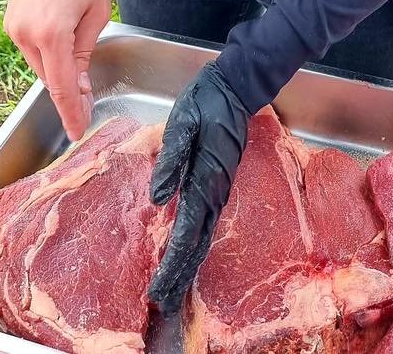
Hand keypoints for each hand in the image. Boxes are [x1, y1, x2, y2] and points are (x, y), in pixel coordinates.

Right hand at [3, 0, 110, 141]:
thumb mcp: (95, 12)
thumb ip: (84, 53)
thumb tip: (78, 87)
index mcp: (51, 34)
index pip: (62, 87)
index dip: (71, 113)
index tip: (78, 131)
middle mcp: (25, 35)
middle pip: (50, 79)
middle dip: (68, 93)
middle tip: (88, 104)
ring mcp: (14, 28)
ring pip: (39, 66)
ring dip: (57, 71)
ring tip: (79, 65)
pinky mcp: (10, 21)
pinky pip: (31, 49)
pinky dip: (47, 54)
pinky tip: (62, 45)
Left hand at [147, 63, 250, 315]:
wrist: (235, 89)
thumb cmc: (206, 103)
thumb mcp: (182, 124)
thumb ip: (170, 159)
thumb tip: (157, 197)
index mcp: (205, 181)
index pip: (187, 234)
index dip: (172, 265)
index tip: (158, 290)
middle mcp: (214, 193)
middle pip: (197, 244)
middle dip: (179, 275)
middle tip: (162, 303)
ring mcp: (218, 190)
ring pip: (203, 237)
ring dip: (187, 264)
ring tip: (171, 290)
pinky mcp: (217, 184)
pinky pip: (205, 224)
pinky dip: (194, 246)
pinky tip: (186, 254)